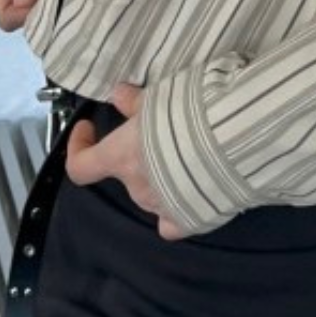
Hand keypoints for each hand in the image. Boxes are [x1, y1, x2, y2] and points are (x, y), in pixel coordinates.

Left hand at [65, 82, 190, 240]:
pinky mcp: (190, 220)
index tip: (87, 129)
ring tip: (188, 154)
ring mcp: (163, 208)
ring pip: (152, 194)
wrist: (236, 140)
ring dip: (161, 177)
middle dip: (139, 155)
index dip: (79, 148)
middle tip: (161, 131)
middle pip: (126, 174)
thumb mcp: (160, 96)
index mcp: (123, 157)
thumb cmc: (194, 114)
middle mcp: (138, 187)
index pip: (81, 166)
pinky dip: (178, 209)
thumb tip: (118, 95)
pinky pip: (174, 221)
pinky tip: (191, 193)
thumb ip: (135, 102)